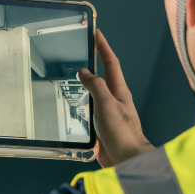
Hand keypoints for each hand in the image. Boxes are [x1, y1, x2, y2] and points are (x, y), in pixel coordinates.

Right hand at [78, 29, 153, 167]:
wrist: (126, 161)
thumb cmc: (122, 132)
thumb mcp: (108, 104)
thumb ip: (96, 86)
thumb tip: (84, 72)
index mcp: (119, 91)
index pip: (111, 63)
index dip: (103, 46)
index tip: (96, 33)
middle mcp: (113, 100)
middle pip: (101, 76)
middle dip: (92, 62)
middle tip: (79, 50)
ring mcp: (107, 113)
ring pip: (92, 93)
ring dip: (81, 84)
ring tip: (68, 75)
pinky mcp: (99, 127)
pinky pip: (86, 111)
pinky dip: (77, 104)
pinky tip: (68, 105)